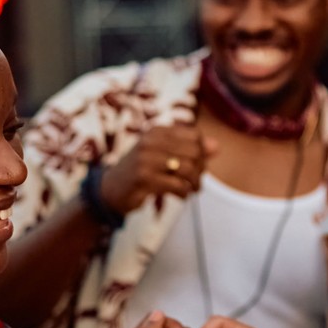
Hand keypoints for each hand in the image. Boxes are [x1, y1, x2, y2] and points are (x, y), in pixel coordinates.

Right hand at [99, 125, 216, 213]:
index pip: (195, 136)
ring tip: (191, 190)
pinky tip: (180, 196)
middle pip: (194, 152)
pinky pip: (177, 185)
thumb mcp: (164, 155)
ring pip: (188, 169)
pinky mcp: (144, 178)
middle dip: (200, 170)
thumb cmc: (142, 171)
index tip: (198, 166)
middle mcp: (151, 141)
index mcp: (157, 131)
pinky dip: (184, 193)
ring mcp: (146, 159)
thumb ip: (190, 150)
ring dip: (194, 184)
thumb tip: (217, 146)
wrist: (110, 189)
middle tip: (196, 182)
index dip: (202, 153)